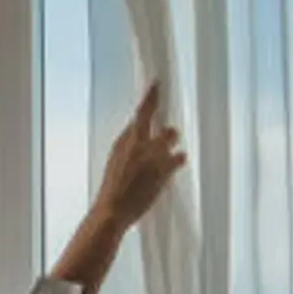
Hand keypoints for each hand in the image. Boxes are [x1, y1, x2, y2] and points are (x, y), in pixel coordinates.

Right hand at [93, 83, 187, 230]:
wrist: (112, 210)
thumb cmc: (112, 191)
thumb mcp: (116, 163)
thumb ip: (129, 147)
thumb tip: (140, 137)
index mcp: (124, 141)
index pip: (142, 112)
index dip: (152, 96)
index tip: (158, 83)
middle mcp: (139, 143)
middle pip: (161, 122)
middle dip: (166, 131)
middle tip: (166, 138)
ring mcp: (153, 154)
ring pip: (172, 135)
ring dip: (171, 144)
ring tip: (167, 157)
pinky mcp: (165, 168)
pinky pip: (180, 156)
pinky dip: (178, 160)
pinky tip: (175, 165)